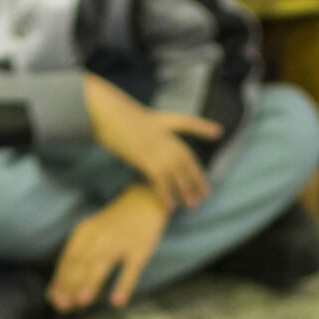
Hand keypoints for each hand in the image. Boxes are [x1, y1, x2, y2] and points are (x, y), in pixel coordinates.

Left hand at [49, 187, 168, 311]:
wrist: (144, 202)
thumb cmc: (113, 226)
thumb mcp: (91, 234)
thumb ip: (76, 259)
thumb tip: (57, 290)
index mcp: (84, 233)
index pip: (68, 258)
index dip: (60, 279)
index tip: (54, 300)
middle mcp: (99, 237)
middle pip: (82, 263)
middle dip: (71, 284)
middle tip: (64, 307)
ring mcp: (120, 243)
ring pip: (102, 265)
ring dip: (91, 283)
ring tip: (81, 302)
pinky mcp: (139, 251)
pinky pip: (130, 270)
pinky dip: (123, 285)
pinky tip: (117, 301)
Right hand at [84, 76, 221, 210]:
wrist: (102, 110)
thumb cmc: (108, 112)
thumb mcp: (128, 116)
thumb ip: (141, 130)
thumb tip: (141, 139)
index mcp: (161, 120)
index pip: (186, 123)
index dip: (202, 127)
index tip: (217, 131)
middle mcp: (163, 134)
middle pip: (186, 158)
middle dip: (197, 177)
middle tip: (205, 194)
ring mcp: (156, 146)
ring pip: (178, 171)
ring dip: (186, 190)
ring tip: (192, 205)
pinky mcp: (146, 158)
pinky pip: (161, 180)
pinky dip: (166, 195)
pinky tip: (170, 207)